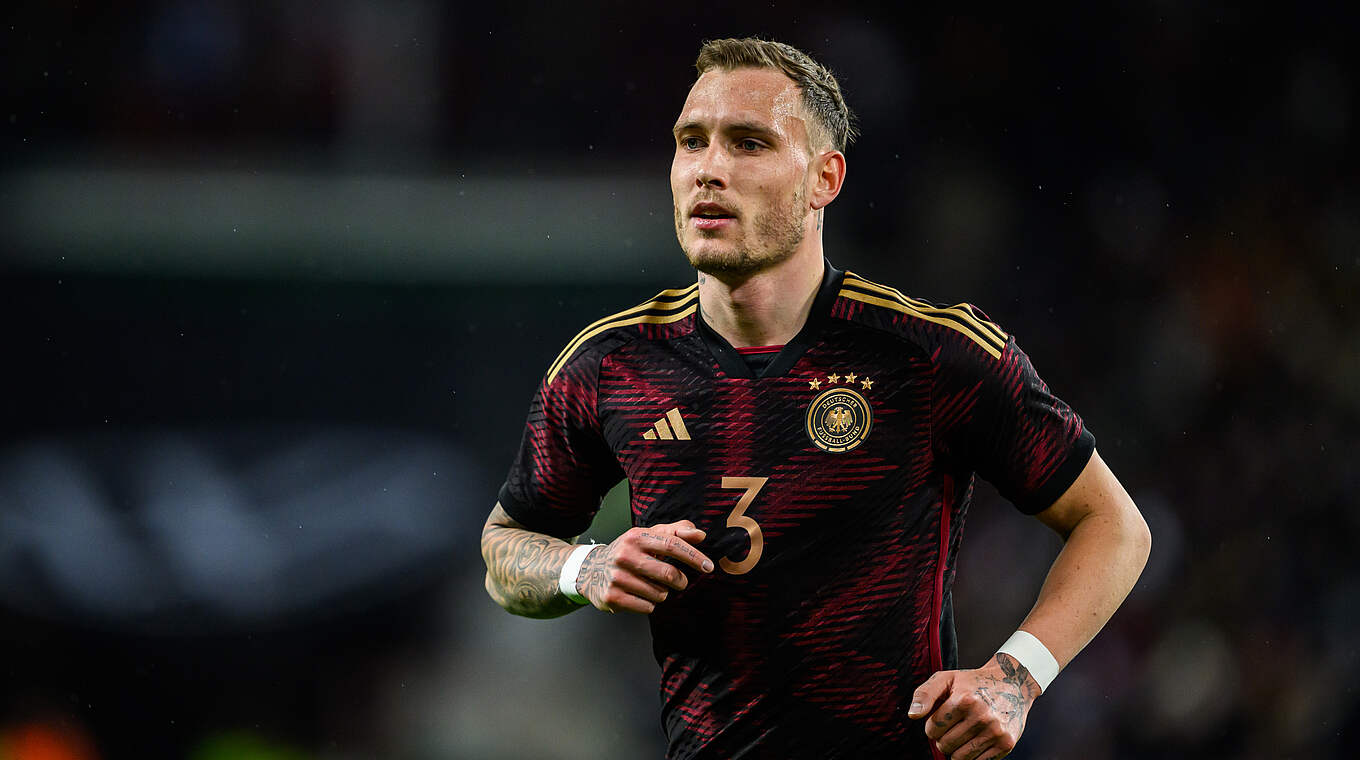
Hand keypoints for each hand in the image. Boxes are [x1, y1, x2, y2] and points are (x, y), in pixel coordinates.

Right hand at [576, 520, 713, 613]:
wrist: (590, 569)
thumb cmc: (629, 551)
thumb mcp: (648, 536)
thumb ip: (676, 532)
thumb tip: (700, 535)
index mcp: (636, 536)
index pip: (672, 545)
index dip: (693, 556)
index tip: (708, 567)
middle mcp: (625, 555)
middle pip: (668, 574)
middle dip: (680, 581)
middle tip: (679, 581)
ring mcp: (617, 577)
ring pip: (659, 593)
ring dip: (662, 592)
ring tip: (650, 585)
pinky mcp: (612, 597)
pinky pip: (647, 607)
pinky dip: (650, 604)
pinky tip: (639, 595)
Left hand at [908, 653, 1040, 759]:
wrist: (1012, 683)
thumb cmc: (973, 682)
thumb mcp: (946, 678)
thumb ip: (925, 694)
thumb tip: (913, 715)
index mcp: (964, 699)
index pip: (933, 729)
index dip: (933, 726)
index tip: (941, 719)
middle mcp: (982, 716)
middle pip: (945, 745)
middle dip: (943, 739)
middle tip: (953, 727)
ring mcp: (996, 731)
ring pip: (960, 758)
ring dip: (956, 750)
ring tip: (963, 734)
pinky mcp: (1006, 743)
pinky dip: (972, 755)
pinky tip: (976, 739)